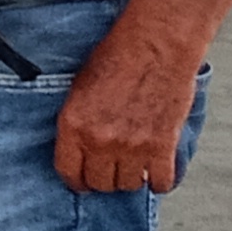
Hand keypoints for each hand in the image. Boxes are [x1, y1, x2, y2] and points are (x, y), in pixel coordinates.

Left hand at [54, 14, 203, 193]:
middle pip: (100, 183)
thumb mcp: (79, 88)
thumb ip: (77, 122)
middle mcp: (100, 141)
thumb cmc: (118, 57)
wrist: (156, 45)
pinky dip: (160, 180)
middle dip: (104, 179)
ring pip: (129, 185)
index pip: (69, 172)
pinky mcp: (162, 146)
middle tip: (112, 170)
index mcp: (73, 125)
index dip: (76, 181)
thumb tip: (78, 145)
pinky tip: (158, 171)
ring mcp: (132, 146)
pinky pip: (161, 182)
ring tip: (135, 166)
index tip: (82, 182)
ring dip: (132, 178)